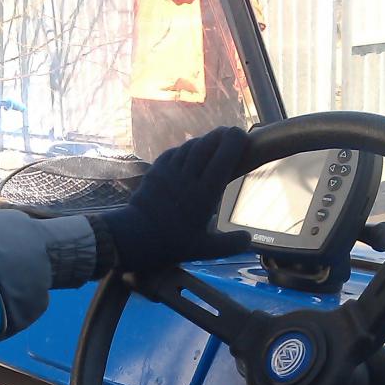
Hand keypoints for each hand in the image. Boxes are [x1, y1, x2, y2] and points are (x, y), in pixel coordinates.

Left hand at [91, 126, 249, 271]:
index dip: (234, 142)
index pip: (223, 158)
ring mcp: (170, 171)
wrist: (135, 236)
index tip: (242, 135)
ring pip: (190, 147)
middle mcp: (188, 177)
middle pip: (207, 146)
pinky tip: (188, 152)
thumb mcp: (204, 250)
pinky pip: (173, 153)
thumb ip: (229, 244)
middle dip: (221, 136)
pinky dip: (185, 149)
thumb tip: (248, 238)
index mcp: (204, 193)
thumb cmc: (172, 243)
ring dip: (203, 141)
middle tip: (230, 134)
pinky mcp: (155, 171)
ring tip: (212, 142)